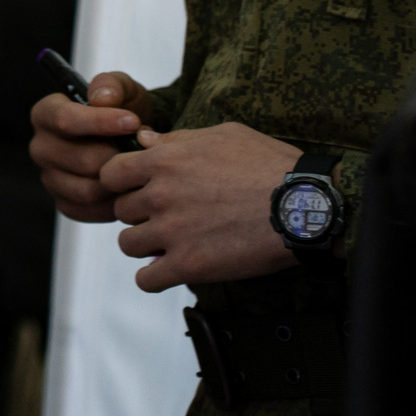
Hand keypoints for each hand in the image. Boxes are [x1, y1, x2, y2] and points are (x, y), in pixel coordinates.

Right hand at [29, 69, 149, 221]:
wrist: (129, 141)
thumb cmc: (123, 111)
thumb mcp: (123, 89)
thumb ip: (112, 86)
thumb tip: (101, 99)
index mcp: (45, 114)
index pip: (64, 119)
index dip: (100, 122)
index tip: (133, 121)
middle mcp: (41, 147)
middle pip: (81, 159)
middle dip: (117, 156)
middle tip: (144, 152)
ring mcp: (49, 178)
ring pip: (86, 190)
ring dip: (119, 183)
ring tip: (140, 171)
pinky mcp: (63, 202)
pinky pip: (88, 211)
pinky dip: (112, 204)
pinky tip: (128, 189)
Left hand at [100, 121, 302, 290]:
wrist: (305, 207)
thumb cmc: (270, 165)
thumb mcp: (224, 136)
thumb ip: (177, 139)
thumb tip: (144, 139)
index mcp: (164, 161)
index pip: (110, 174)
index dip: (122, 183)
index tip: (139, 190)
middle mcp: (160, 195)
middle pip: (121, 210)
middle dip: (140, 214)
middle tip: (166, 218)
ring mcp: (172, 232)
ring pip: (128, 244)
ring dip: (145, 246)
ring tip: (169, 244)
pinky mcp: (189, 266)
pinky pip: (146, 280)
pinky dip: (154, 278)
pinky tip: (170, 270)